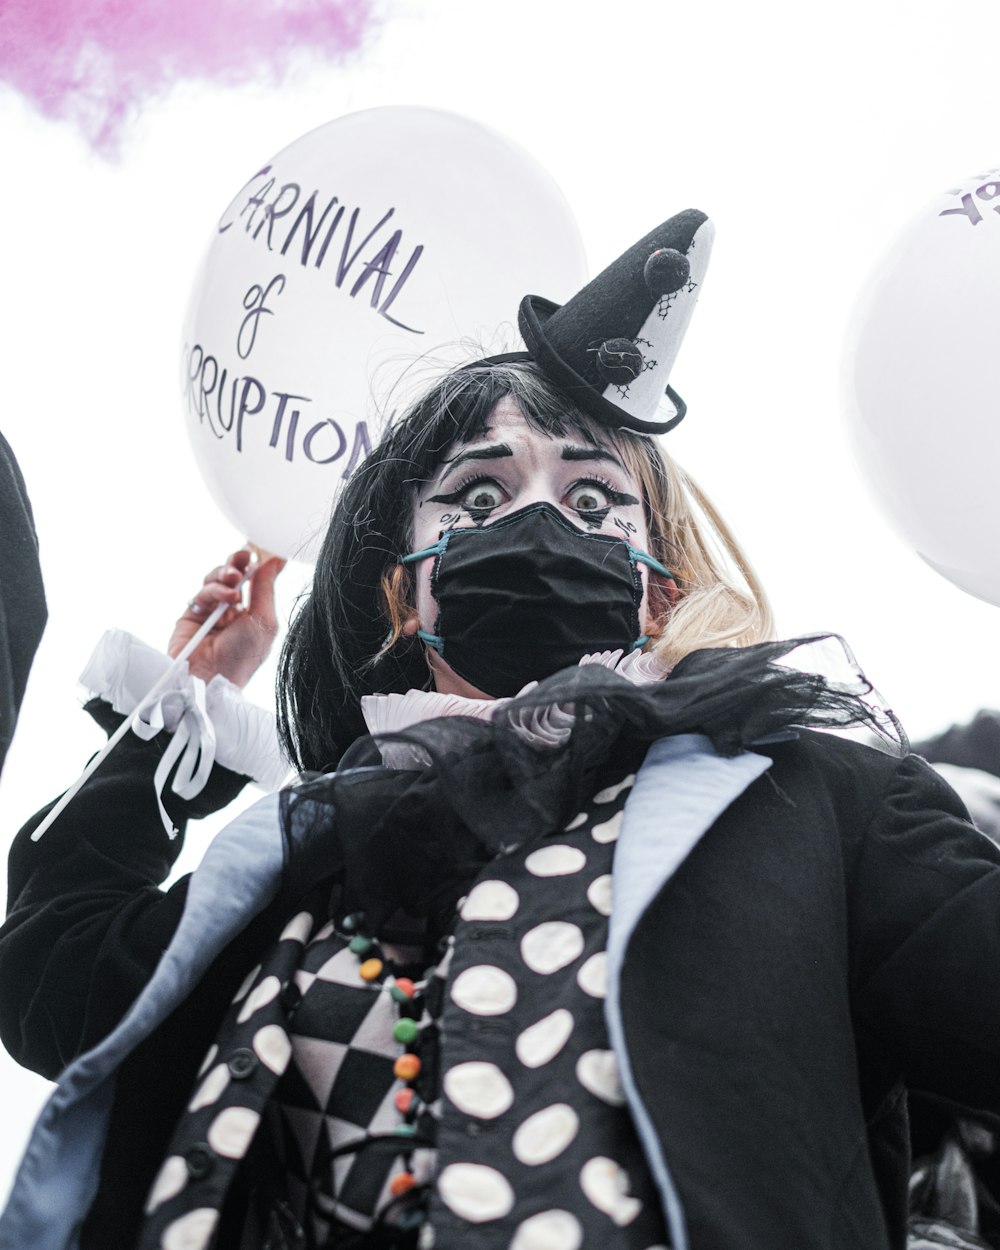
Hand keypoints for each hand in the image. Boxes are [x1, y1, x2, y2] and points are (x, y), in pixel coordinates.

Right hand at [167, 549, 285, 687]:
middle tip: (244, 556)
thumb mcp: (264, 620)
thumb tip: (277, 559)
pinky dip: (215, 589)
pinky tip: (226, 597)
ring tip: (234, 580)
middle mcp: (233, 611)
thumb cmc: (243, 657)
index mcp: (254, 613)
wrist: (212, 680)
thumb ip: (266, 588)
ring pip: (216, 579)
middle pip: (233, 575)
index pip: (255, 581)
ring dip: (226, 574)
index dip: (256, 564)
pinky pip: (203, 592)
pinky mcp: (191, 614)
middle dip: (238, 562)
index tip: (261, 549)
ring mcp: (211, 612)